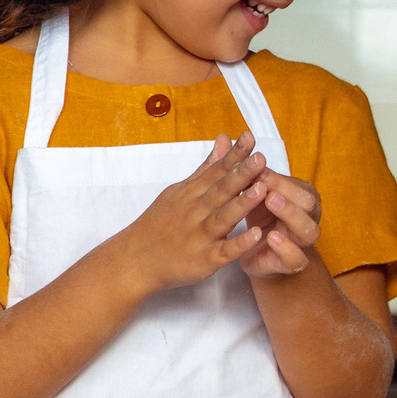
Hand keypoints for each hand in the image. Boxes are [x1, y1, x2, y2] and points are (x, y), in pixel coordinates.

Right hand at [113, 136, 268, 293]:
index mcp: (192, 193)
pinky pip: (224, 251)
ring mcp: (200, 236)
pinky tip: (256, 234)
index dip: (234, 155)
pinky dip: (239, 243)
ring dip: (242, 203)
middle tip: (260, 158)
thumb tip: (223, 139)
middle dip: (241, 174)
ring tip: (262, 189)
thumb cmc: (160, 224)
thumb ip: (207, 168)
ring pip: (223, 218)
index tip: (249, 137)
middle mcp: (196, 212)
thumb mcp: (180, 192)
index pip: (216, 170)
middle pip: (221, 190)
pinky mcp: (205, 260)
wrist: (134, 260)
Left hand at [241, 168, 321, 278]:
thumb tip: (234, 144)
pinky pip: (298, 259)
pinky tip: (271, 237)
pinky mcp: (292, 264)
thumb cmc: (261, 216)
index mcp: (303, 199)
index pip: (297, 186)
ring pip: (310, 231)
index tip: (256, 171)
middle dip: (287, 194)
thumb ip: (253, 174)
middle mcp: (308, 219)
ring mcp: (303, 243)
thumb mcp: (256, 193)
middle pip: (309, 205)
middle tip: (266, 188)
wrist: (258, 252)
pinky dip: (287, 249)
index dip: (278, 179)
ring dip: (291, 216)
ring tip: (271, 204)